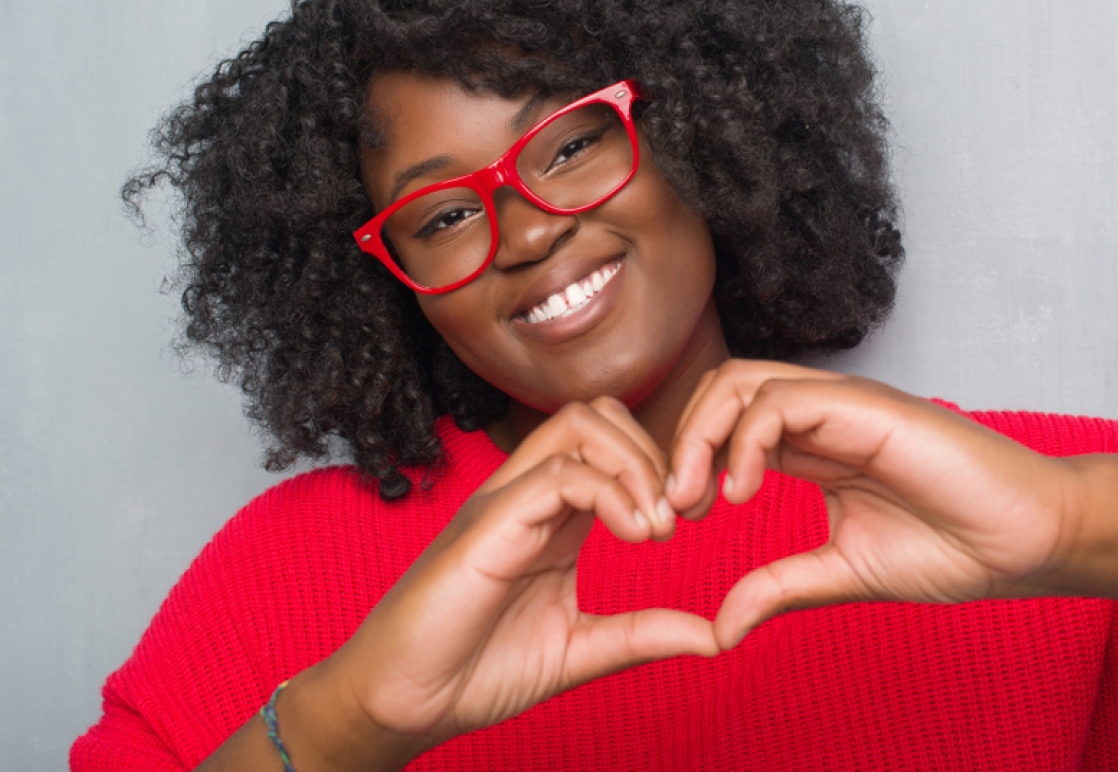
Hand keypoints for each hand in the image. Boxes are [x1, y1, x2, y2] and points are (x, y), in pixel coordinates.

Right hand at [290, 398, 717, 766]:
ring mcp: (506, 502)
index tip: (690, 520)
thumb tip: (715, 636)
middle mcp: (529, 495)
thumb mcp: (580, 650)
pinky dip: (611, 493)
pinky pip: (558, 473)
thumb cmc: (474, 670)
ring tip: (658, 527)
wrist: (402, 703)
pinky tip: (637, 536)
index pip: (613, 444)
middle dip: (655, 453)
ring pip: (581, 424)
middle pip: (601, 415)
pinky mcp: (488, 524)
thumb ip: (642, 635)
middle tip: (679, 516)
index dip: (662, 467)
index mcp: (552, 516)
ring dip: (637, 464)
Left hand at [668, 360, 1075, 649]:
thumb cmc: (956, 547)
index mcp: (814, 445)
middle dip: (681, 444)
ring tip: (699, 500)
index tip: (674, 520)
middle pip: (720, 392)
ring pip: (740, 382)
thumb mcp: (844, 572)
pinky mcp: (865, 405)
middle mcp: (822, 414)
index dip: (689, 463)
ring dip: (702, 437)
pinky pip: (780, 400)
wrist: (1028, 540)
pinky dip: (745, 440)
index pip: (726, 425)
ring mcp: (843, 403)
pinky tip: (742, 493)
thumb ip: (781, 586)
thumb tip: (721, 628)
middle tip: (673, 509)